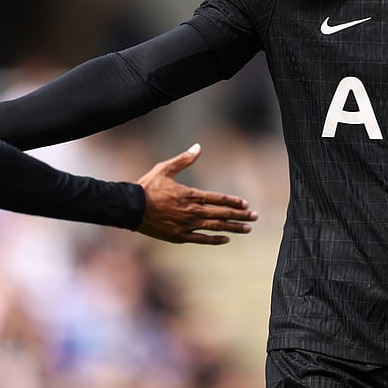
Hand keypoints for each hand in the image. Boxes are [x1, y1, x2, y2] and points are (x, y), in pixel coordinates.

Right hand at [136, 143, 257, 244]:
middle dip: (240, 216)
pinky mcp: (180, 237)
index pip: (218, 199)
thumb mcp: (165, 168)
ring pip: (215, 227)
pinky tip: (225, 240)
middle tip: (255, 217)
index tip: (246, 204)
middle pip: (222, 214)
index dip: (233, 202)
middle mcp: (193, 211)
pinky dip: (215, 240)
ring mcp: (187, 225)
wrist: (132, 208)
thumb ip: (184, 160)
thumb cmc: (147, 187)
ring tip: (247, 229)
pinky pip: (201, 239)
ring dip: (233, 228)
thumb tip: (198, 147)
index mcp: (191, 195)